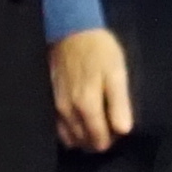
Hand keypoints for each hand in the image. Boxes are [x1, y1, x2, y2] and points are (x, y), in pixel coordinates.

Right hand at [47, 26, 133, 153]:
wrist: (70, 29)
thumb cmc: (99, 50)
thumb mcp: (117, 73)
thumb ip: (119, 104)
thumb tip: (123, 132)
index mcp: (86, 107)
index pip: (99, 141)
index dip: (112, 138)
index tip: (119, 126)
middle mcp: (68, 112)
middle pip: (84, 142)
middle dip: (98, 139)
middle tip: (109, 123)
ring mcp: (55, 108)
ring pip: (69, 138)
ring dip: (83, 137)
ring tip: (95, 122)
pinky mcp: (49, 101)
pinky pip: (58, 128)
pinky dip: (70, 130)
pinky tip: (79, 119)